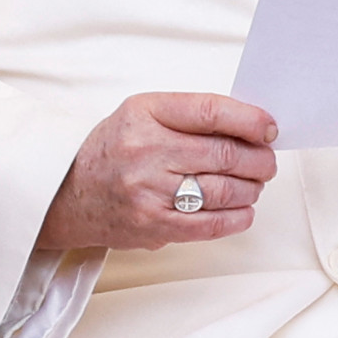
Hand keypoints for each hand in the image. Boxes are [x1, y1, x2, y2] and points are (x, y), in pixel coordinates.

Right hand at [38, 93, 277, 252]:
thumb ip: (191, 116)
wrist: (68, 194)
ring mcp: (149, 192)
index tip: (269, 127)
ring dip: (251, 188)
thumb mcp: (143, 113)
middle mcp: (146, 151)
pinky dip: (236, 218)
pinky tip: (244, 210)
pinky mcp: (153, 226)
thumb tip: (250, 127)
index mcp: (145, 113)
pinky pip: (209, 224)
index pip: (210, 112)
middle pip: (223, 154)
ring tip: (255, 183)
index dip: (249, 120)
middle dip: (259, 159)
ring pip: (222, 190)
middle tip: (268, 161)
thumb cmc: (115, 149)